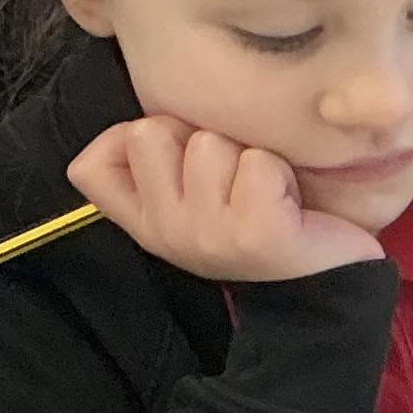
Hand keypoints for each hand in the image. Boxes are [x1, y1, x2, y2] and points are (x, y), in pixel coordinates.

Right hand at [65, 115, 386, 281]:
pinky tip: (288, 205)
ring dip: (244, 154)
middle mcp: (166, 233)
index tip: (172, 158)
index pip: (88, 169)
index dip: (122, 140)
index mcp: (146, 224)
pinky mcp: (256, 232)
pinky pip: (258, 163)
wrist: (324, 285)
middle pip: (148, 132)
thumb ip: (155, 167)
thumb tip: (132, 127)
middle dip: (195, 137)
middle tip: (230, 177)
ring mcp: (207, 235)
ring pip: (207, 144)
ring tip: (262, 191)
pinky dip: (280, 172)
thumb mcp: (192, 202)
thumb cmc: (258, 224)